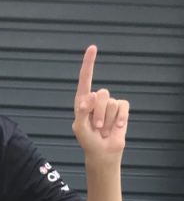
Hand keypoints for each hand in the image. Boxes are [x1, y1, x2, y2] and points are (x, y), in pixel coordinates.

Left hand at [72, 46, 128, 160]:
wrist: (102, 152)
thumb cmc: (88, 140)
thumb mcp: (79, 128)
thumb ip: (81, 111)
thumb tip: (90, 96)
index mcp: (83, 101)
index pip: (85, 80)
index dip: (89, 63)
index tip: (92, 48)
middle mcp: (97, 100)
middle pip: (101, 93)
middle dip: (98, 113)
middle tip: (96, 128)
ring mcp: (110, 103)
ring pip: (111, 103)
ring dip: (106, 119)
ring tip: (103, 130)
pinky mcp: (122, 109)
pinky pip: (123, 106)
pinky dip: (119, 119)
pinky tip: (115, 128)